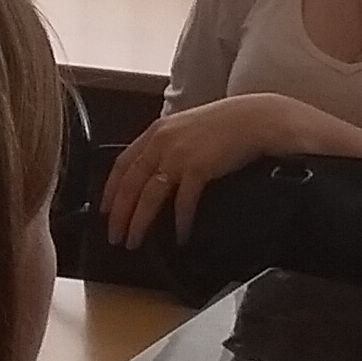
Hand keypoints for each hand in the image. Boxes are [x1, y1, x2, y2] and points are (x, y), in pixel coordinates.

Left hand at [104, 94, 319, 247]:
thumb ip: (168, 146)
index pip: (122, 164)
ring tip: (136, 241)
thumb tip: (155, 174)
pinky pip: (183, 201)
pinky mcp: (199, 167)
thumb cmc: (226, 125)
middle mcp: (162, 142)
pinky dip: (179, 221)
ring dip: (139, 222)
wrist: (256, 119)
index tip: (105, 211)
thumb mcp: (187, 128)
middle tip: (115, 237)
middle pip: (130, 184)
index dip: (110, 190)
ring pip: (148, 195)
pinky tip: (180, 235)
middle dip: (119, 214)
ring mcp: (179, 155)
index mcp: (156, 132)